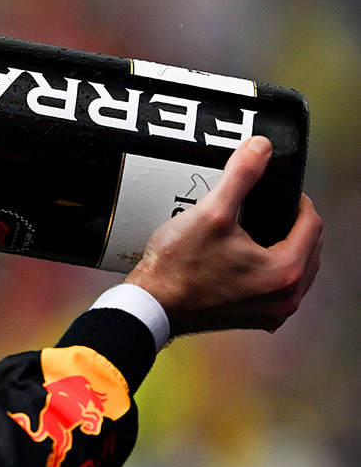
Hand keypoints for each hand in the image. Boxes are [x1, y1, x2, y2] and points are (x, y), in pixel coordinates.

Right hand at [127, 136, 323, 336]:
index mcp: (285, 271)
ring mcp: (273, 312)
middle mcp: (286, 297)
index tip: (278, 192)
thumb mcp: (211, 211)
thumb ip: (241, 175)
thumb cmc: (177, 267)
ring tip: (258, 231)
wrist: (153, 304)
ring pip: (298, 269)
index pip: (313, 223)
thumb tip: (260, 148)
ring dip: (286, 247)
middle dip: (292, 224)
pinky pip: (281, 288)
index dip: (296, 200)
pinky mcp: (258, 318)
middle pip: (311, 247)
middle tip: (266, 208)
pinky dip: (273, 269)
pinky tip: (250, 258)